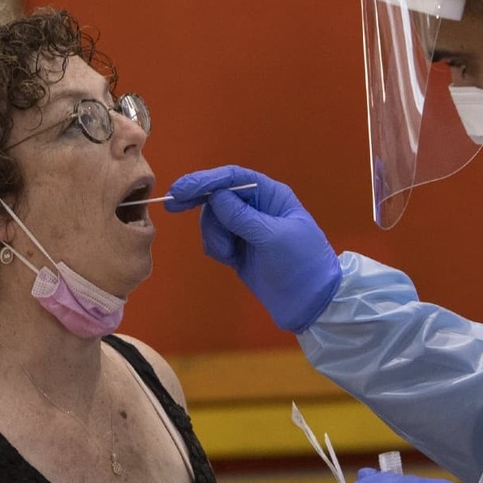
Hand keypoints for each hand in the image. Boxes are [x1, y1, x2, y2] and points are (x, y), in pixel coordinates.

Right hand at [165, 165, 341, 331]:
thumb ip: (243, 217)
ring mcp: (247, 230)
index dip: (206, 180)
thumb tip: (216, 195)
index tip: (182, 189)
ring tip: (228, 253)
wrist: (310, 304)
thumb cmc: (301, 264)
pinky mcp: (238, 250)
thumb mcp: (273, 237)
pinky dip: (216, 248)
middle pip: (218, 196)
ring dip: (214, 234)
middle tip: (172, 205)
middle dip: (201, 203)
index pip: (234, 178)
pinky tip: (230, 260)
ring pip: (213, 220)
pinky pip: (215, 240)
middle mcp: (257, 208)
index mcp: (272, 196)